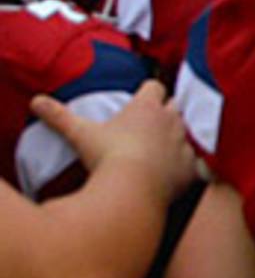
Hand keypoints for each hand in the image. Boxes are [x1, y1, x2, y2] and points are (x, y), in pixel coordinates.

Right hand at [30, 80, 196, 203]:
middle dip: (164, 112)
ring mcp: (184, 140)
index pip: (154, 86)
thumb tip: (37, 101)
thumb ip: (60, 116)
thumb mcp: (81, 134)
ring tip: (160, 149)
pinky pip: (193, 159)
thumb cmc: (107, 158)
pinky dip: (184, 163)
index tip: (139, 102)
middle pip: (173, 105)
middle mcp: (171, 118)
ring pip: (186, 130)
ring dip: (175, 137)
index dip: (148, 93)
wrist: (132, 191)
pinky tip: (171, 171)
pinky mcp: (191, 163)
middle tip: (148, 127)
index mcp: (147, 106)